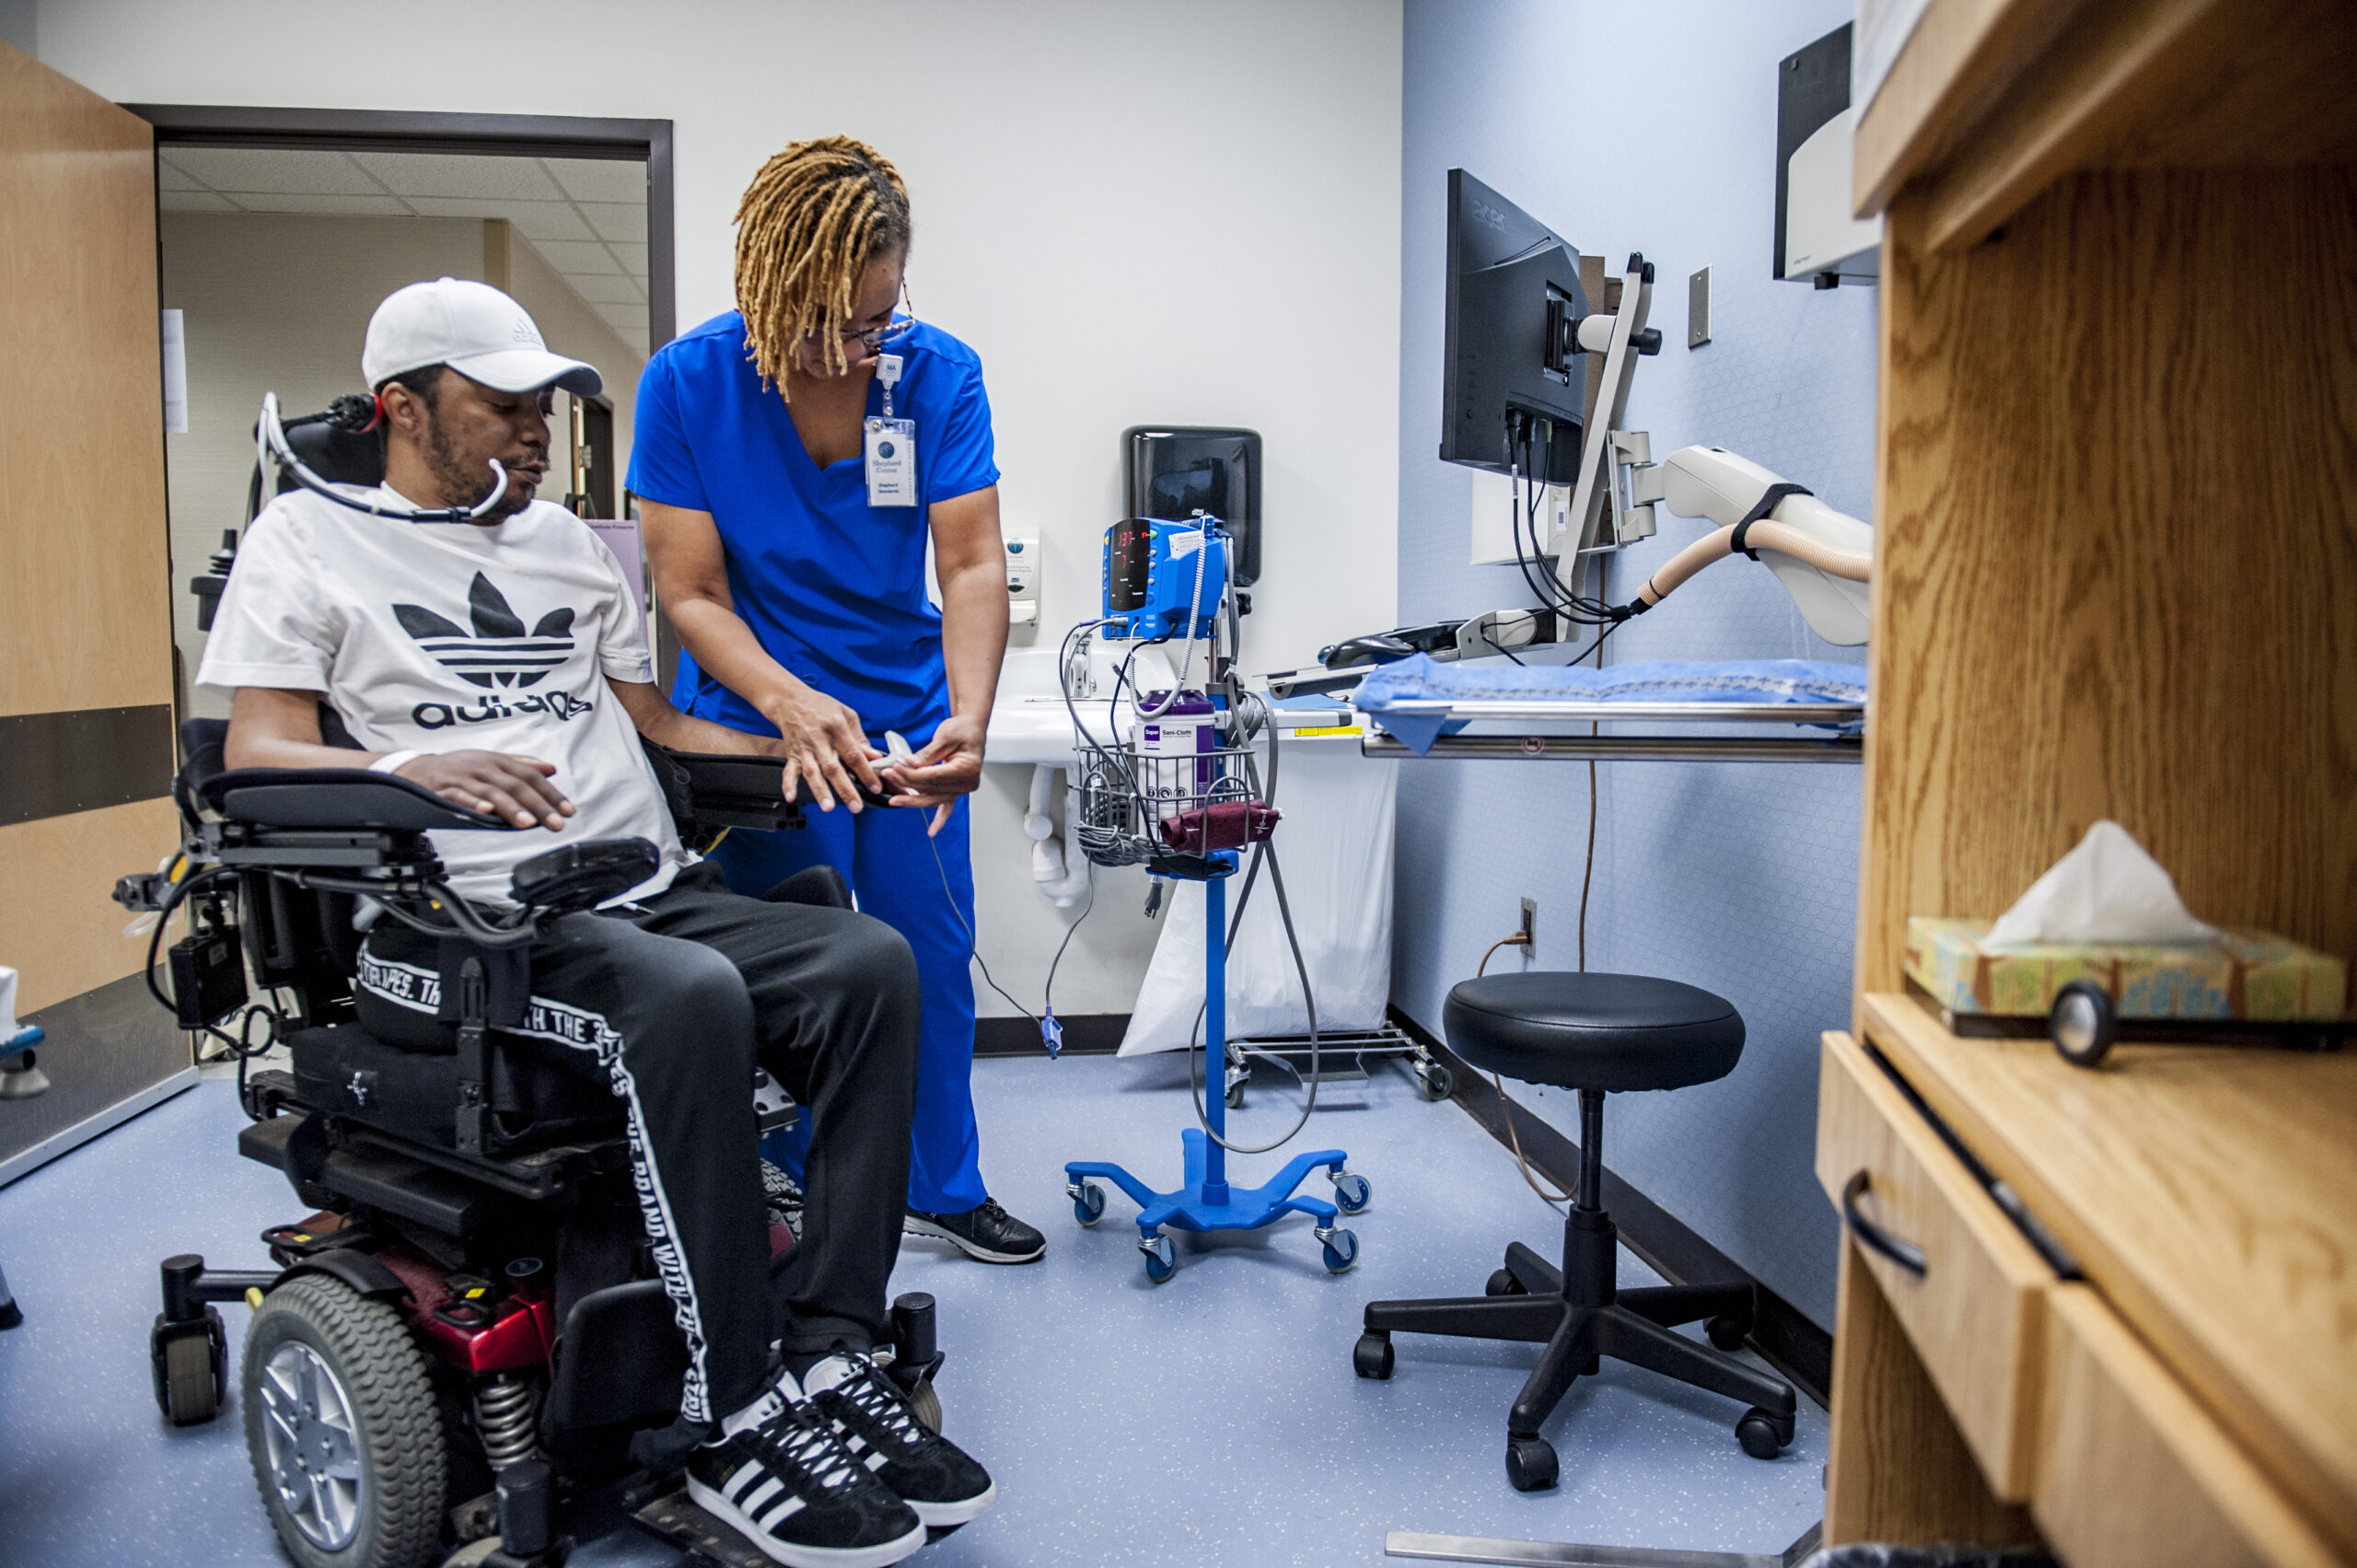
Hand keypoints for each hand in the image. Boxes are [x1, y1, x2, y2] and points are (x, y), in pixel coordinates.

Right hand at [396, 751, 573, 829]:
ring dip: (511, 808)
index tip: (568, 811)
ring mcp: (462, 777)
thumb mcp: (490, 761)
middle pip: (515, 785)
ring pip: (491, 792)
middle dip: (538, 805)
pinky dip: (473, 804)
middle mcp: (482, 766)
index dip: (550, 793)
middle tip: (556, 823)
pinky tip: (486, 812)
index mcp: (496, 760)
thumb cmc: (457, 768)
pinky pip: (459, 797)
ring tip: (528, 823)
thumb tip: (550, 769)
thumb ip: (521, 764)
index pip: (529, 776)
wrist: (413, 769)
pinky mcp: (442, 790)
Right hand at [760, 683, 883, 813]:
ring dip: (820, 790)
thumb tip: (874, 757)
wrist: (791, 701)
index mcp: (837, 728)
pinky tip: (791, 797)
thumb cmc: (822, 707)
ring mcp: (804, 748)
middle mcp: (820, 739)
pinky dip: (788, 784)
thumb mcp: (846, 715)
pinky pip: (789, 770)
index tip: (875, 787)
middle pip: (833, 768)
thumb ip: (860, 738)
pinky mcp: (792, 753)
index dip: (865, 772)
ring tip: (828, 807)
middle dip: (845, 789)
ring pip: (812, 772)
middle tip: (856, 806)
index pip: (853, 754)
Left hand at [882, 712, 985, 834]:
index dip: (911, 775)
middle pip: (931, 789)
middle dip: (907, 784)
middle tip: (889, 776)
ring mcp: (962, 788)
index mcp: (968, 768)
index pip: (933, 776)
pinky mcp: (956, 789)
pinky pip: (947, 807)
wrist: (971, 729)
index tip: (894, 770)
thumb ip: (927, 754)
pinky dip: (940, 820)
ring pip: (934, 799)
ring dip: (913, 800)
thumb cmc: (963, 730)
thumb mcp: (945, 736)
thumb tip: (910, 764)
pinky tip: (932, 831)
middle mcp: (967, 782)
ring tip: (895, 799)